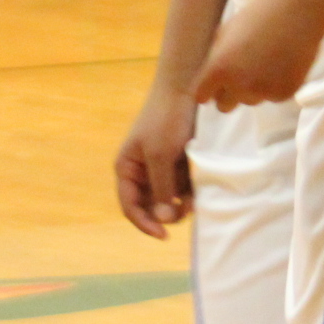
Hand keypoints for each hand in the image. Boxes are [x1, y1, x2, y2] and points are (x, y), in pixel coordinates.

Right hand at [114, 83, 198, 237]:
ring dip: (180, 204)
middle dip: (166, 213)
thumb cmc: (166, 119)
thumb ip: (161, 189)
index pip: (130, 206)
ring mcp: (159, 167)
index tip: (164, 234)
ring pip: (167, 199)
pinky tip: (198, 192)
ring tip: (193, 200)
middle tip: (185, 211)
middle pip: (149, 206)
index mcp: (126, 168)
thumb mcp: (161, 156)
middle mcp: (140, 170)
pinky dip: (188, 192)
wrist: (187, 88)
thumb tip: (164, 220)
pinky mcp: (177, 163)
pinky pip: (181, 187)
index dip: (145, 223)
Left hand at [193, 0, 323, 111]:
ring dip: (253, 88)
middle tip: (241, 75)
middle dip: (229, 95)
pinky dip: (276, 85)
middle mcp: (239, 84)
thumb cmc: (260, 15)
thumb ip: (215, 58)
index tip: (214, 87)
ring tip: (267, 61)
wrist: (299, 10)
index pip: (202, 96)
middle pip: (224, 106)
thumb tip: (209, 81)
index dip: (208, 91)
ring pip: (250, 100)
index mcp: (219, 68)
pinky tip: (283, 63)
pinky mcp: (284, 94)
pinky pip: (273, 97)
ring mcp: (263, 91)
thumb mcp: (226, 32)